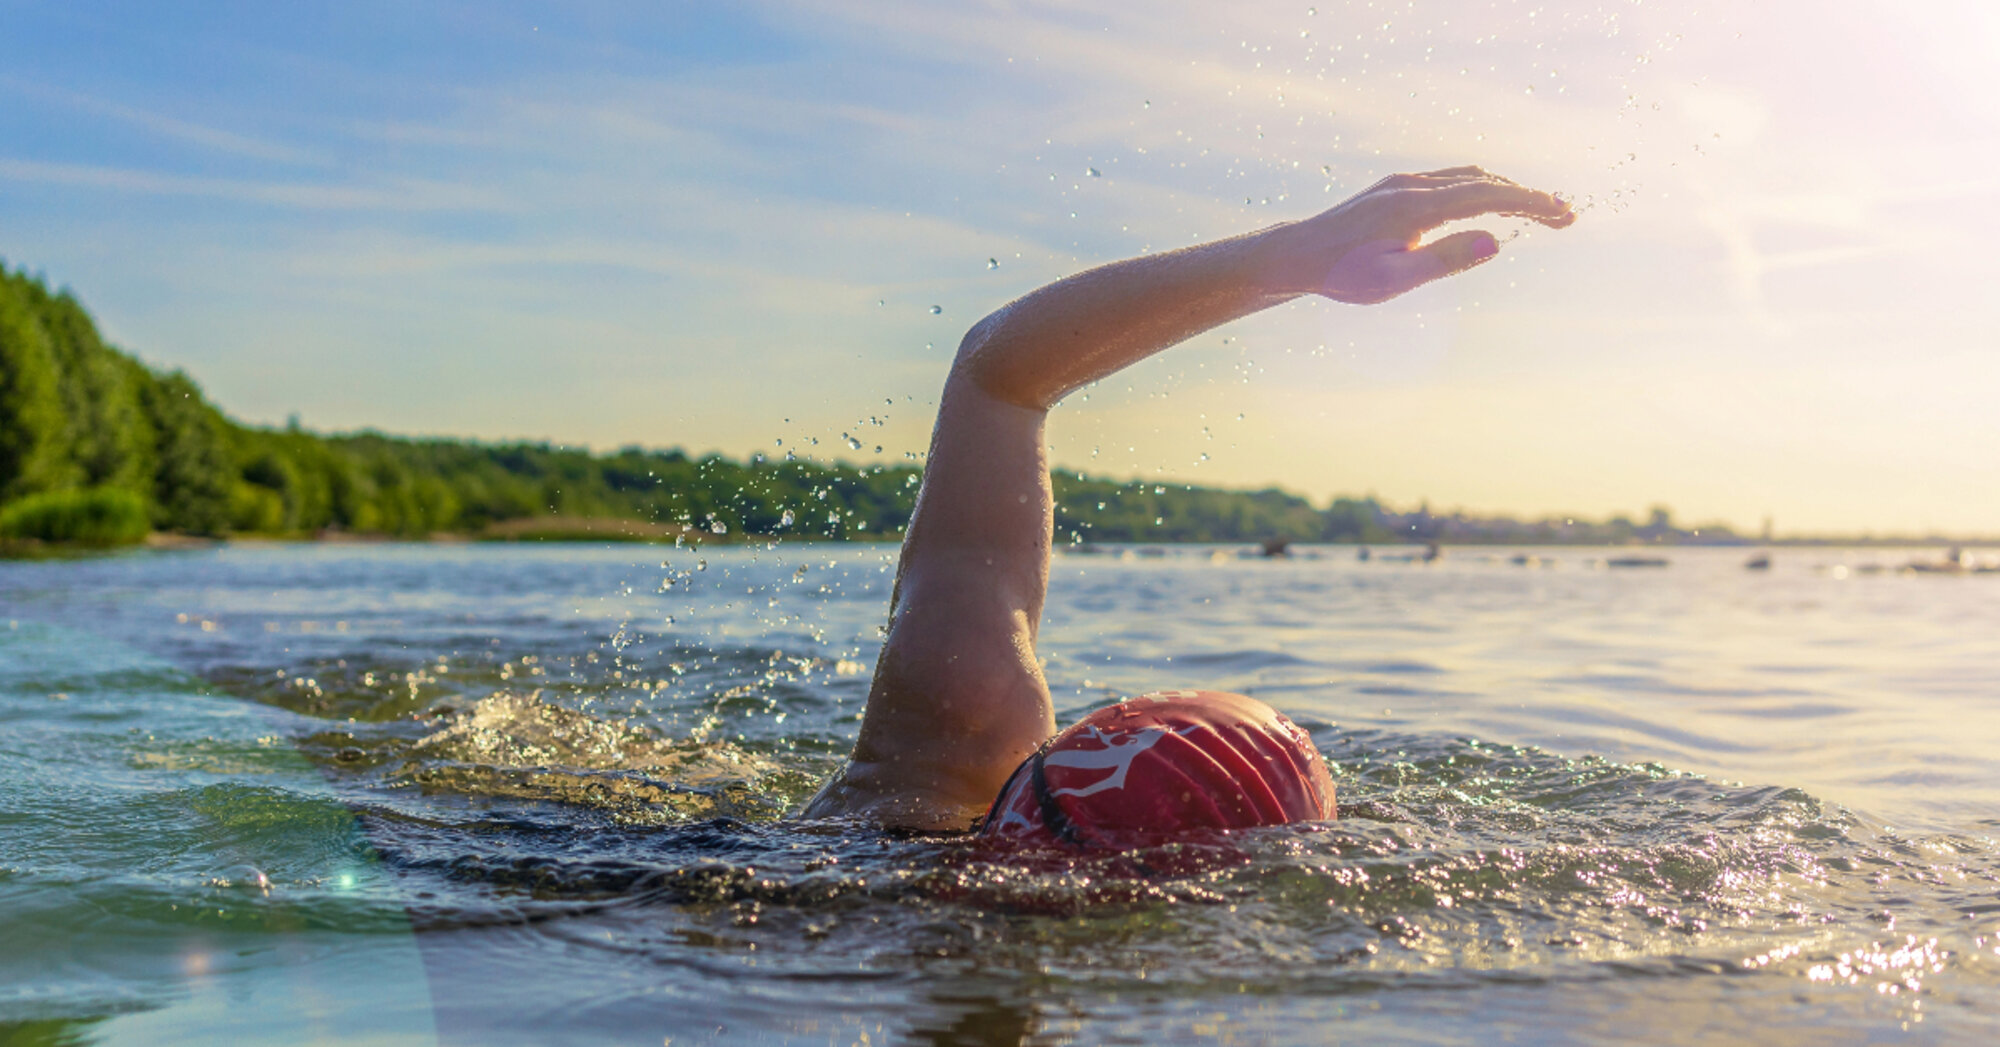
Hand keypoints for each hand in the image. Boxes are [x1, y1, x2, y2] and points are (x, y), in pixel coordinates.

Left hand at [1260, 166, 1573, 303]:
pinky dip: (1480, 188)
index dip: (1530, 203)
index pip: (1487, 196)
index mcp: (1417, 206)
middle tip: (1566, 217)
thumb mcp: (1395, 280)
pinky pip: (1448, 180)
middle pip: (1484, 181)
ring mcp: (1401, 183)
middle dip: (1528, 197)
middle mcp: (1412, 185)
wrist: (1294, 256)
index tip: (1564, 214)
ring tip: (1538, 210)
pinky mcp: (1393, 188)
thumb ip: (1446, 259)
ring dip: (1506, 190)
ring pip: (1467, 177)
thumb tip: (1496, 240)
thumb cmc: (1342, 276)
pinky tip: (1490, 203)